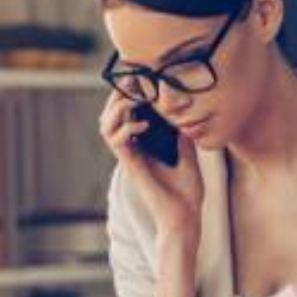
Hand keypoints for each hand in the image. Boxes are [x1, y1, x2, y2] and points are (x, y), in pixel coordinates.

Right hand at [99, 91, 203, 246]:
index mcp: (143, 146)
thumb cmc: (188, 193)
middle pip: (110, 116)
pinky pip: (117, 142)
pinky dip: (126, 128)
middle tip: (132, 82)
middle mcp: (132, 151)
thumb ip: (183, 135)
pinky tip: (143, 124)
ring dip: (116, 109)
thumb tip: (186, 114)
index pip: (126, 114)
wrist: (185, 217)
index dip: (127, 95)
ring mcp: (129, 158)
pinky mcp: (131, 167)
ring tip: (134, 99)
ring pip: (106, 127)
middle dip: (117, 96)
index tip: (139, 79)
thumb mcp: (190, 155)